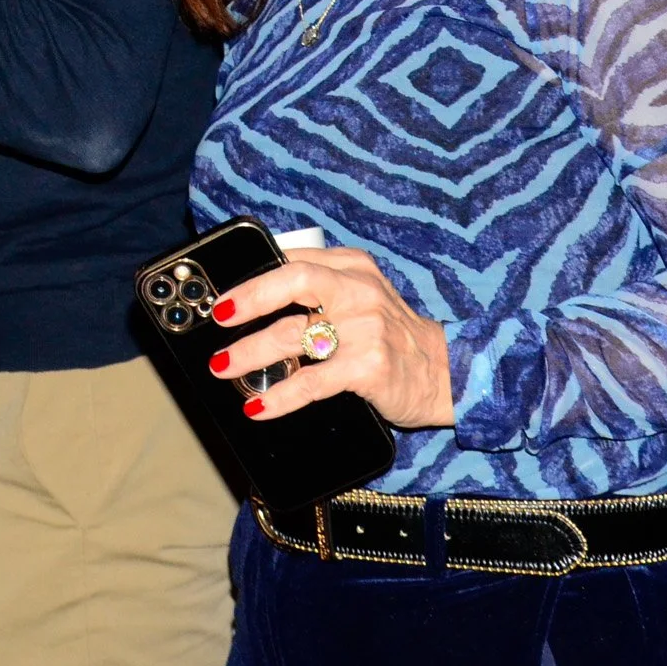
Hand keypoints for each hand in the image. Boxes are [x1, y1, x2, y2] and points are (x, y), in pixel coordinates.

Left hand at [207, 248, 454, 430]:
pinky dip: (279, 396)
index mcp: (352, 267)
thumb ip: (319, 289)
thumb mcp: (362, 296)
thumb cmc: (392, 336)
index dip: (253, 277)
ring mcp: (365, 329)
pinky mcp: (368, 367)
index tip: (223, 295)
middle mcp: (358, 291)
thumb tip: (253, 297)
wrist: (447, 373)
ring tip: (223, 366)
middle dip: (249, 298)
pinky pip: (312, 382)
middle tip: (219, 317)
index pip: (293, 260)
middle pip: (293, 282)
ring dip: (250, 353)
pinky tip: (257, 405)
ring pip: (292, 335)